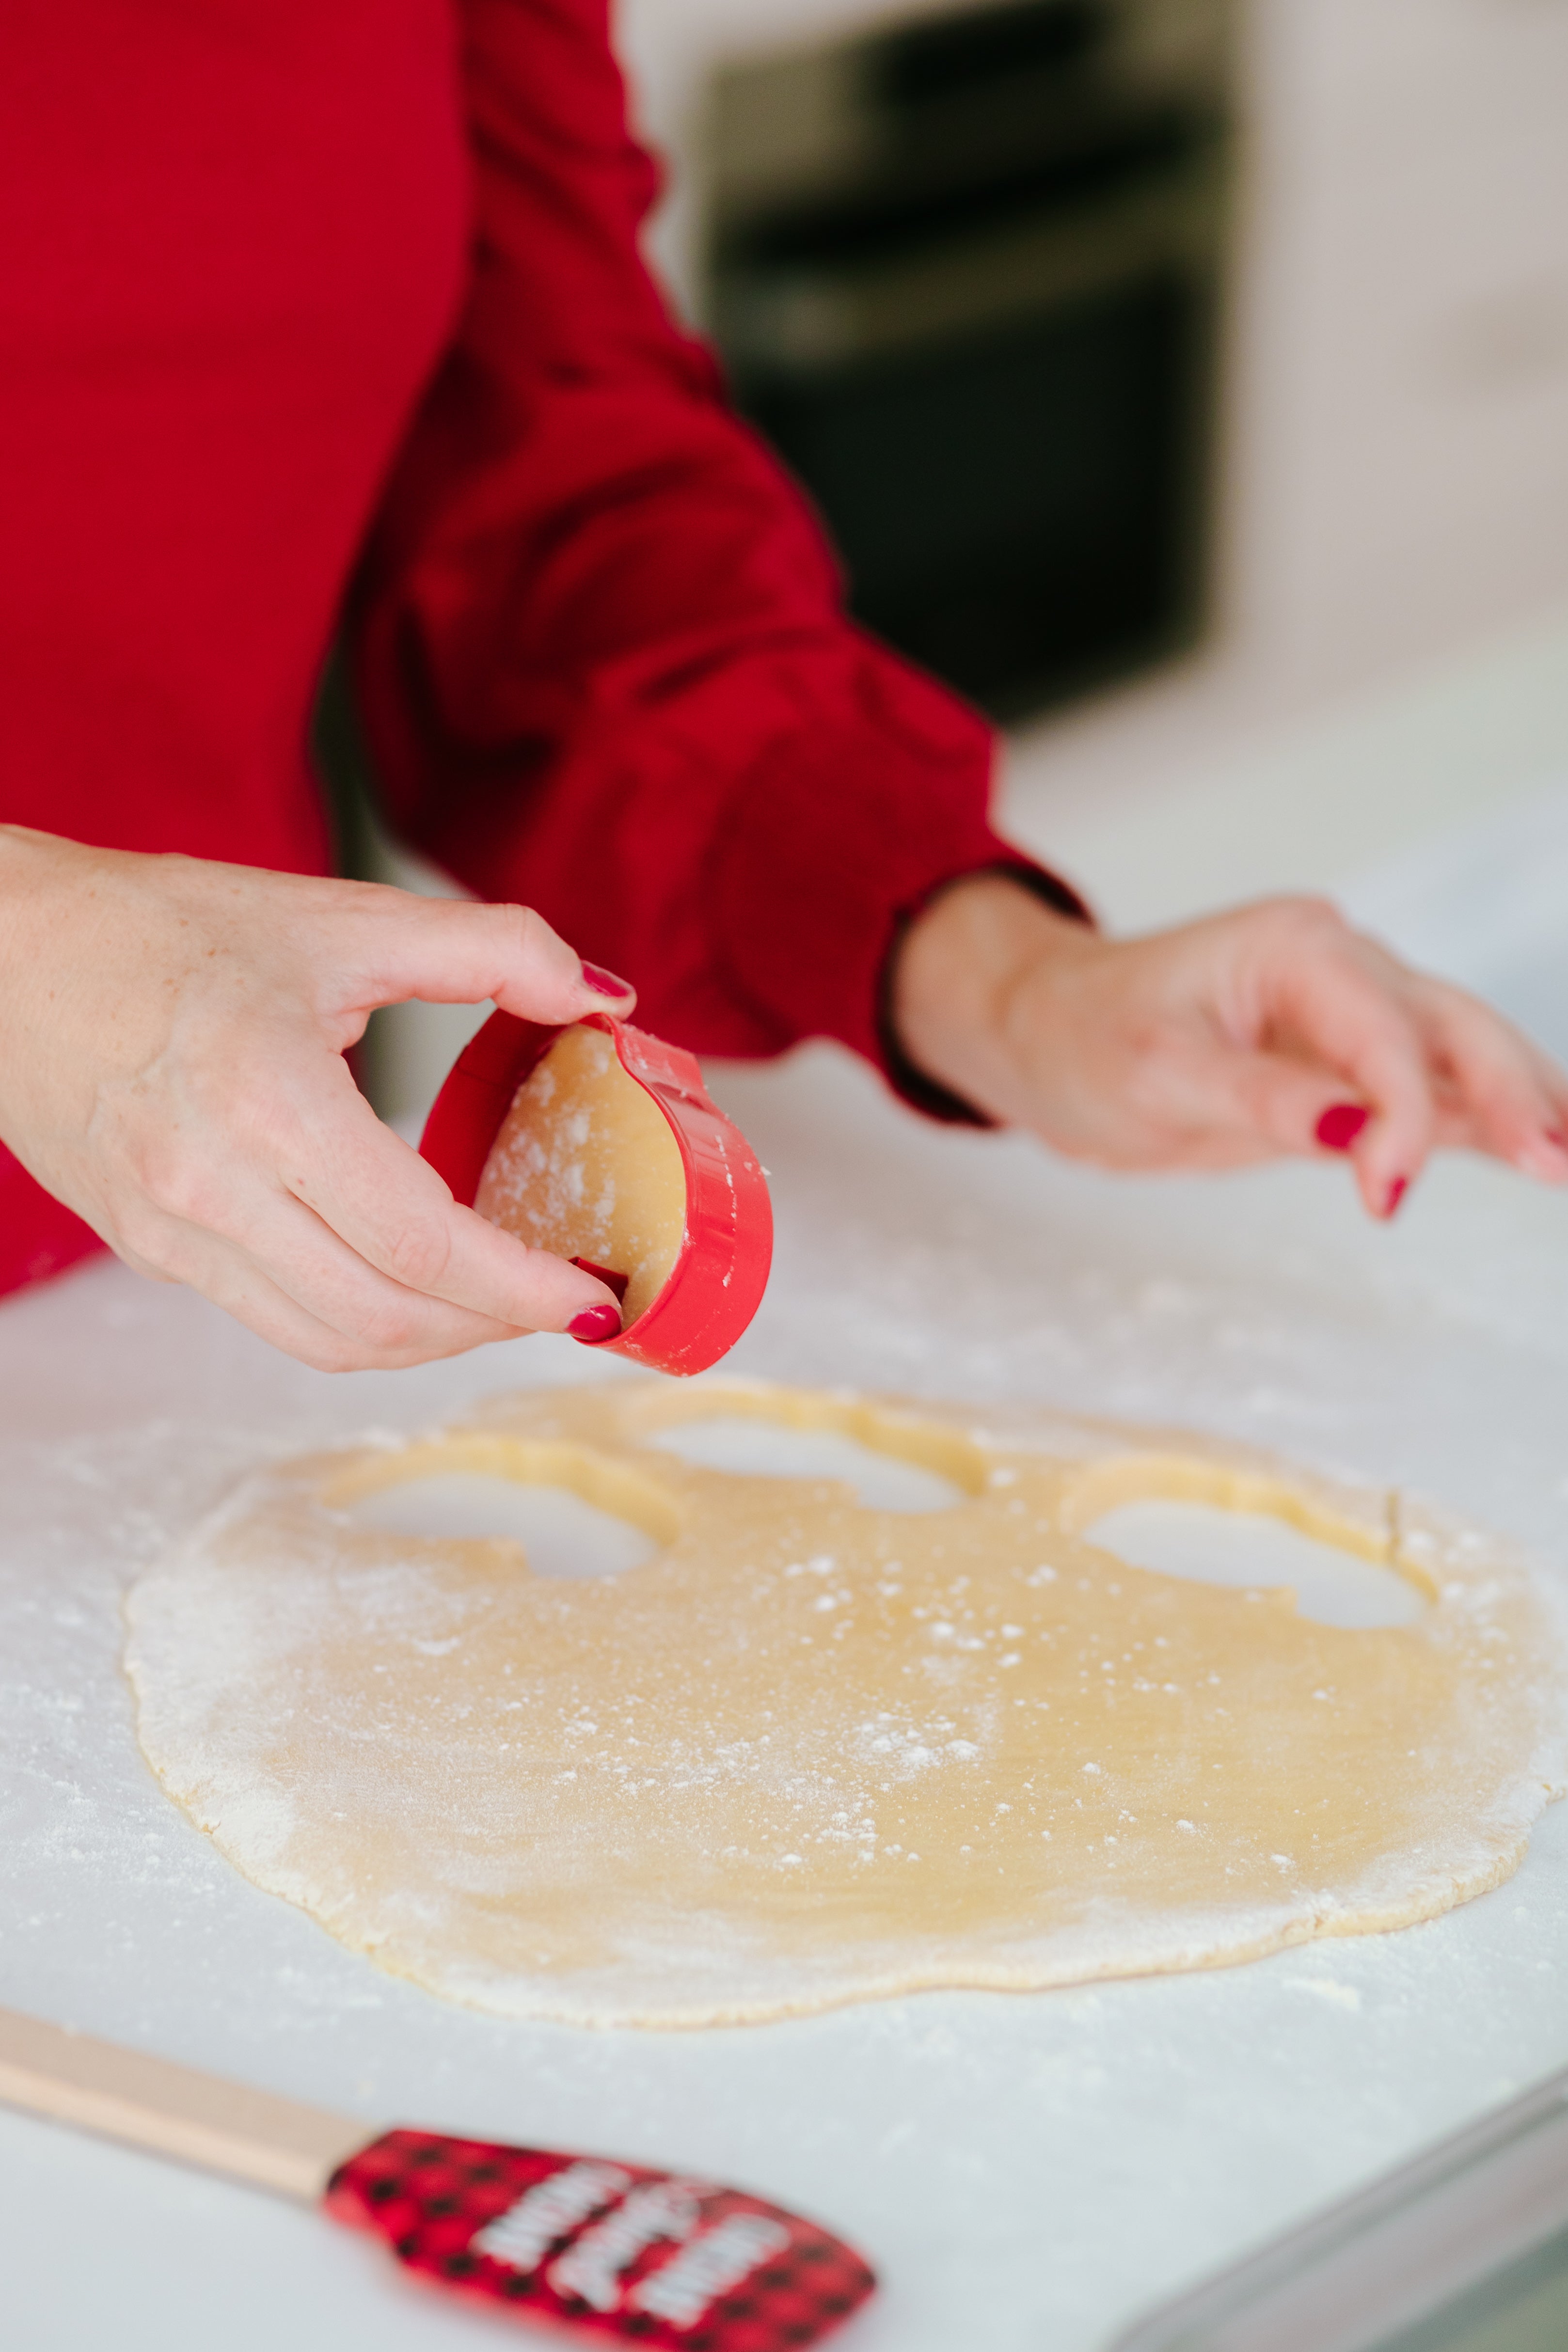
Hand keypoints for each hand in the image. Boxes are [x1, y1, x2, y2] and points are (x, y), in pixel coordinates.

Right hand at [0, 828, 635, 1367]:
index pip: (424, 1244)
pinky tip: (413, 1280)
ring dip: (436, 1340)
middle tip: (565, 1297)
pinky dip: (365, 1322)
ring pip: (335, 1343)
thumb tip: (604, 993)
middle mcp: (212, 1187)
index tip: (594, 1290)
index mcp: (266, 1099)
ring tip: (501, 1300)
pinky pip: (281, 1323)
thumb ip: (490, 948)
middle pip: (390, 1318)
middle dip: (497, 1324)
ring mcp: (173, 1235)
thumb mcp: (339, 917)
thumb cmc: (156, 929)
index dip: (524, 1286)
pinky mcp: (154, 1252)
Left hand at [892, 875, 1567, 1215]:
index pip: (1379, 1036)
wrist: (1045, 1034)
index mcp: (1295, 948)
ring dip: (1523, 1104)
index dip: (1401, 1116)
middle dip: (1511, 1094)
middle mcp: (1340, 967)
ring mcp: (1352, 1016)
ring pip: (1462, 1057)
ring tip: (1567, 1159)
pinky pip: (1434, 1092)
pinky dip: (1487, 1122)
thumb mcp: (1157, 1074)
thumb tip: (1359, 1138)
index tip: (1387, 1192)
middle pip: (1452, 1030)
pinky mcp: (1348, 1070)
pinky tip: (1545, 1151)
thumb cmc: (1085, 1036)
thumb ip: (1262, 1101)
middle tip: (1553, 1163)